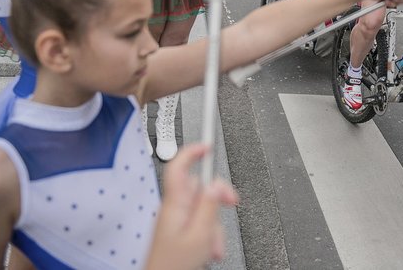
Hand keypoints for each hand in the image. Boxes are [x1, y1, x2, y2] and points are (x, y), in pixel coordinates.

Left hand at [146, 143, 238, 269]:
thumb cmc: (174, 265)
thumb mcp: (200, 235)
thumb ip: (209, 206)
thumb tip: (216, 184)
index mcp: (175, 204)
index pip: (179, 166)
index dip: (192, 151)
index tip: (208, 145)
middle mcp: (172, 208)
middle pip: (199, 187)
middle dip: (217, 199)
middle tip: (230, 204)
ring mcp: (174, 220)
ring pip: (202, 207)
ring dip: (214, 224)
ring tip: (212, 243)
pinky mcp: (177, 232)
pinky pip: (198, 222)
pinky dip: (208, 233)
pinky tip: (208, 248)